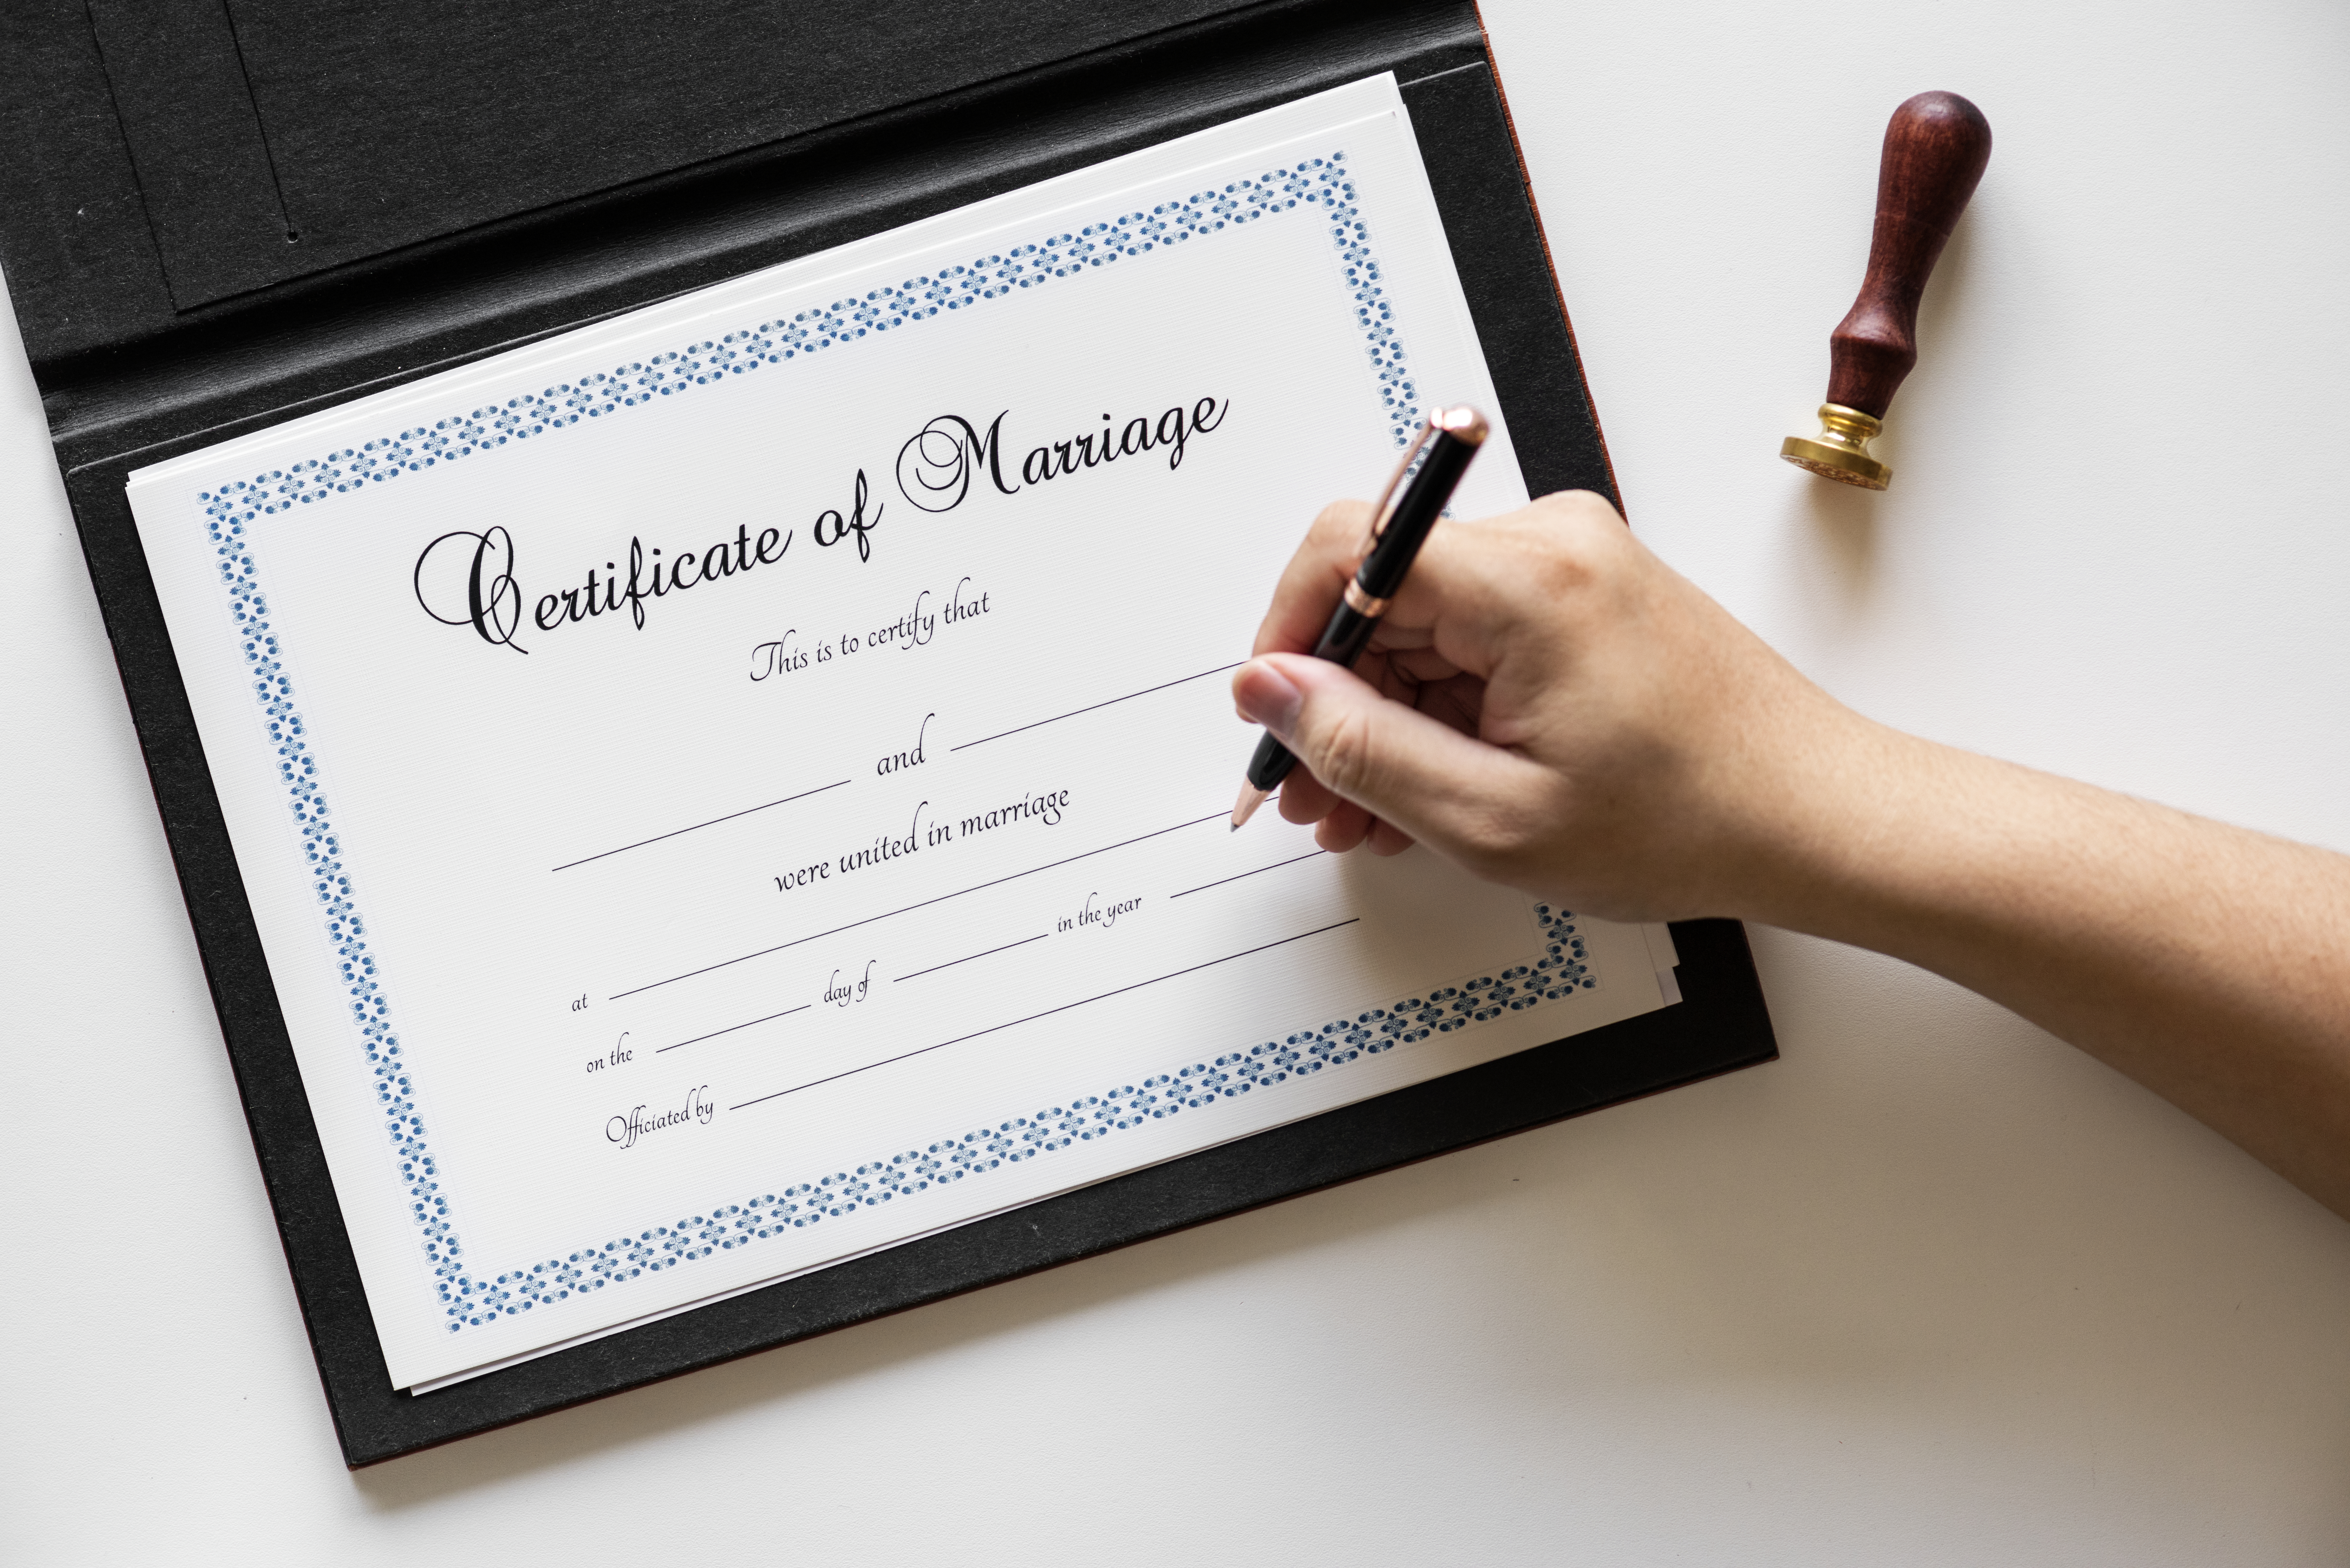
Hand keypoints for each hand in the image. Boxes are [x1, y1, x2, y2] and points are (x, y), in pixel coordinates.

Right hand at [1231, 490, 1865, 923]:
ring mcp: (1573, 565)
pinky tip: (1430, 785)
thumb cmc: (1686, 822)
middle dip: (1335, 700)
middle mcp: (1551, 543)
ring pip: (1425, 624)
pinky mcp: (1586, 596)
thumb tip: (1266, 689)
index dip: (1288, 632)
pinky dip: (1442, 708)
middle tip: (1315, 800)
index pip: (1351, 547)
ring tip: (1372, 815)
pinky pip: (1476, 638)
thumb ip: (1361, 747)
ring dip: (1385, 716)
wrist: (1815, 819)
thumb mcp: (1491, 816)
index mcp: (1529, 579)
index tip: (1273, 715)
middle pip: (1384, 593)